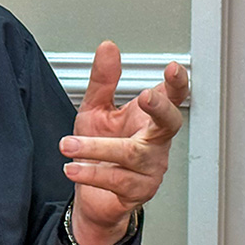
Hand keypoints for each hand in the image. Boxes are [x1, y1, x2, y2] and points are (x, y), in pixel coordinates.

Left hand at [59, 41, 187, 244]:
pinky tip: (72, 168)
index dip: (177, 83)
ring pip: (131, 154)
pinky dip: (91, 173)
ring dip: (96, 148)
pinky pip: (117, 180)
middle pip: (169, 123)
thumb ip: (102, 80)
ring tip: (68, 145)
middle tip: (145, 96)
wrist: (92, 196)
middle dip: (160, 108)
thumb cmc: (98, 152)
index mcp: (148, 119)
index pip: (171, 97)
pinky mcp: (138, 191)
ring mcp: (151, 168)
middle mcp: (155, 142)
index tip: (173, 69)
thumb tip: (108, 48)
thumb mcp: (95, 110)